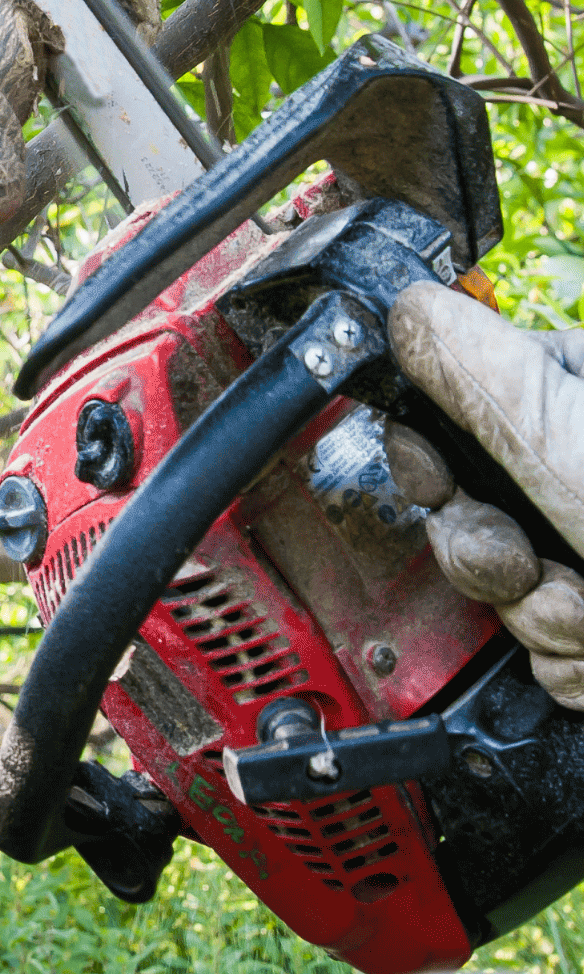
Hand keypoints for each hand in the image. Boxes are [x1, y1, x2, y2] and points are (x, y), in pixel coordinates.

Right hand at [391, 283, 583, 711]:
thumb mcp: (580, 443)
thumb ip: (482, 375)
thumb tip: (407, 310)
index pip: (456, 404)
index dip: (431, 453)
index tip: (438, 483)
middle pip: (471, 505)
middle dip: (490, 553)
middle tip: (532, 561)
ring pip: (510, 586)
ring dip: (545, 615)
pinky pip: (555, 649)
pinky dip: (581, 663)